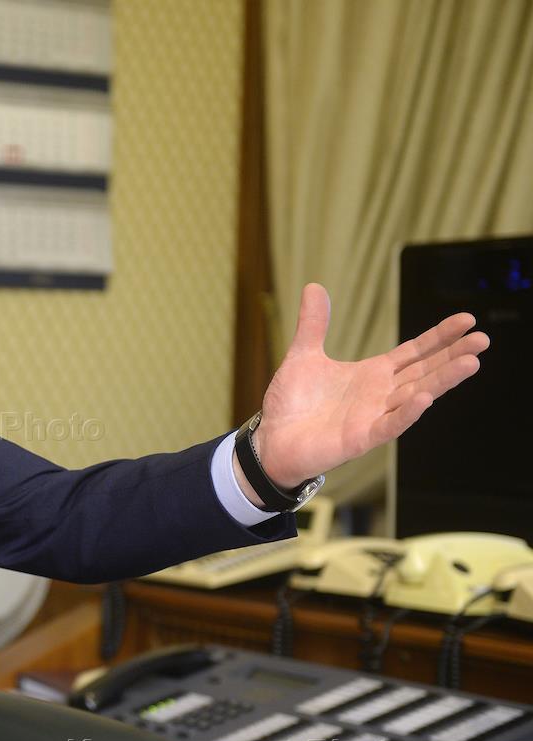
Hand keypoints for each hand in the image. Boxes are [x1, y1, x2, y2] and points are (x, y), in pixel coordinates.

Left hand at [249, 283, 488, 491]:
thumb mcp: (303, 355)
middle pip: (424, 372)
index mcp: (372, 375)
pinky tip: (425, 398)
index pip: (414, 352)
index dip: (439, 337)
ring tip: (470, 363)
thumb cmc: (292, 404)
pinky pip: (388, 426)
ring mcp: (372, 417)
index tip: (466, 320)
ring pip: (415, 397)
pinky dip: (407, 413)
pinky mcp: (359, 439)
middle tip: (482, 340)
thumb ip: (314, 324)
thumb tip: (314, 287)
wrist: (270, 440)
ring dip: (441, 381)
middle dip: (452, 356)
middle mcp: (379, 395)